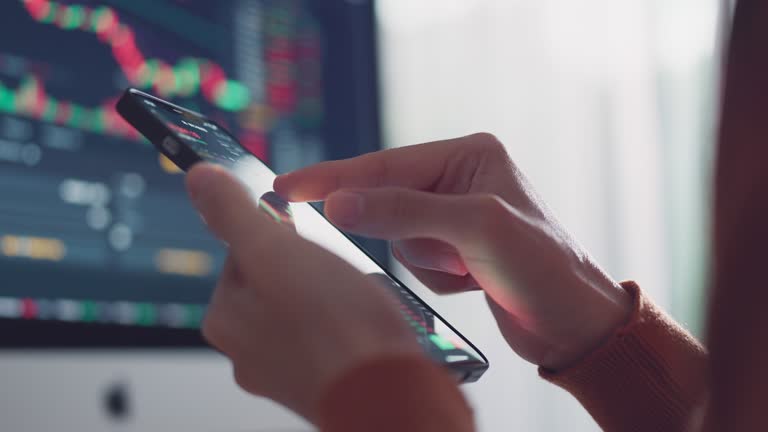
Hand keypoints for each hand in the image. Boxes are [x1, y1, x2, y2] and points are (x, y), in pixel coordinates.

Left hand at [185, 164, 420, 421]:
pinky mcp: (321, 383)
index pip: (241, 251)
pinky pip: (331, 336)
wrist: (389, 393)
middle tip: (337, 271)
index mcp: (225, 319)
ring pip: (308, 308)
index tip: (304, 237)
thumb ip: (233, 213)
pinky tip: (366, 324)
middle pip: (277, 280)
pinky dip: (348, 325)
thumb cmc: (334, 326)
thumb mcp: (274, 250)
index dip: (278, 234)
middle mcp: (247, 351)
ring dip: (333, 295)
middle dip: (310, 267)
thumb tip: (200, 178)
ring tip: (356, 299)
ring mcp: (285, 372)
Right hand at [275, 133, 631, 369]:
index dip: (334, 177)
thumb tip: (339, 203)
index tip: (287, 185)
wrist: (574, 325)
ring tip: (469, 270)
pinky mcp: (454, 251)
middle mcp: (460, 180)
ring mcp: (455, 217)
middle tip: (425, 250)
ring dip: (427, 261)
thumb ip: (403, 211)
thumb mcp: (475, 229)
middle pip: (387, 200)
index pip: (386, 165)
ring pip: (398, 237)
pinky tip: (472, 282)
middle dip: (402, 231)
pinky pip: (414, 261)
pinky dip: (436, 278)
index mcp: (470, 155)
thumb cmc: (543, 267)